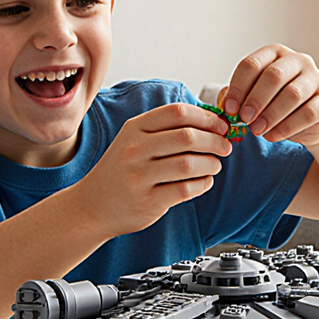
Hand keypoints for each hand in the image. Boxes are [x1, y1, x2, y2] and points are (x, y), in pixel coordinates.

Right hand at [75, 103, 230, 238]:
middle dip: (215, 141)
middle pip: (187, 137)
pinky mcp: (148, 201)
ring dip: (211, 164)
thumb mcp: (134, 141)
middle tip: (225, 147)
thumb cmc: (122, 170)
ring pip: (189, 164)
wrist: (93, 206)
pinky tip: (204, 182)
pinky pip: (186, 189)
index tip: (221, 126)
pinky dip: (203, 184)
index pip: (177, 112)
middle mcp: (134, 149)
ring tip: (214, 165)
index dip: (206, 117)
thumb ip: (166, 130)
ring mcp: (139, 176)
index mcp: (134, 128)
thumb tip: (212, 122)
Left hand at [219, 44, 318, 145]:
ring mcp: (317, 79)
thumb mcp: (254, 97)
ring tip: (256, 130)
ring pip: (293, 94)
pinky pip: (308, 114)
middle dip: (255, 100)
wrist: (309, 121)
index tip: (229, 109)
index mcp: (274, 53)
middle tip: (244, 119)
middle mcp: (298, 60)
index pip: (252, 64)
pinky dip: (287, 127)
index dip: (238, 88)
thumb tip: (225, 105)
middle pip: (274, 76)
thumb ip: (239, 97)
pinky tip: (272, 136)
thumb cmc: (275, 104)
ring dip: (270, 115)